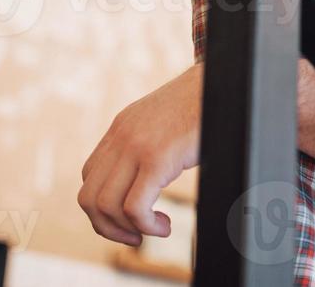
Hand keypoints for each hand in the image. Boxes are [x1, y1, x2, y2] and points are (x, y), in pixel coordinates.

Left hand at [78, 64, 201, 246]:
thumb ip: (150, 142)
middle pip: (88, 197)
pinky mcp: (157, 158)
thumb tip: (152, 174)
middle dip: (107, 227)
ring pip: (105, 206)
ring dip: (126, 230)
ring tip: (156, 229)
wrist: (227, 79)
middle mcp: (122, 136)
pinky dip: (146, 226)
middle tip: (136, 236)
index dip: (103, 205)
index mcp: (122, 127)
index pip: (90, 176)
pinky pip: (134, 207)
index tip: (129, 217)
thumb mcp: (166, 121)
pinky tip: (165, 225)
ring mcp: (137, 146)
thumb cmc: (206, 102)